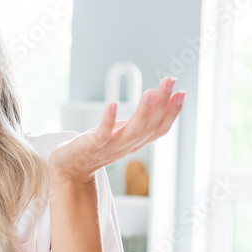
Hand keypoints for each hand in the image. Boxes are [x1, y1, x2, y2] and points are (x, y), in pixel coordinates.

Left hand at [49, 77, 184, 184]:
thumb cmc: (95, 147)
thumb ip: (138, 121)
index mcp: (135, 143)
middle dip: (162, 104)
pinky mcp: (91, 146)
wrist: (68, 169)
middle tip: (170, 82)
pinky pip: (102, 134)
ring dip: (143, 111)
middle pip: (149, 127)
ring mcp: (109, 148)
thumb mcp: (121, 133)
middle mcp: (126, 146)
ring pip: (132, 131)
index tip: (182, 93)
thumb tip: (156, 98)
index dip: (172, 113)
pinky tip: (113, 104)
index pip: (159, 129)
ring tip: (151, 91)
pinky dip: (108, 120)